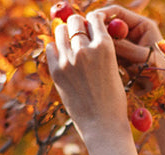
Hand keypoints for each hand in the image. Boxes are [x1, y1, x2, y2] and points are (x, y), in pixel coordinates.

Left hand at [46, 11, 129, 141]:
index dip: (93, 20)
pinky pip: (50, 48)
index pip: (95, 18)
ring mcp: (69, 60)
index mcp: (105, 47)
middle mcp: (85, 50)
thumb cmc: (113, 102)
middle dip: (77, 25)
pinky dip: (56, 48)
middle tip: (79, 34)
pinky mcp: (57, 72)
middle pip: (75, 21)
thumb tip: (85, 33)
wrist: (103, 127)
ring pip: (60, 31)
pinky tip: (63, 57)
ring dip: (65, 34)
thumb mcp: (114, 70)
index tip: (91, 24)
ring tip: (70, 45)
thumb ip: (100, 51)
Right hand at [96, 5, 164, 77]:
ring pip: (107, 42)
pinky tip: (100, 68)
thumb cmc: (163, 78)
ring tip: (95, 58)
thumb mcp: (146, 60)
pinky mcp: (122, 61)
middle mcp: (134, 34)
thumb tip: (105, 37)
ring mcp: (127, 48)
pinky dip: (103, 60)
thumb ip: (127, 48)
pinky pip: (108, 56)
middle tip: (85, 39)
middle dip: (98, 32)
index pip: (118, 13)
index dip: (102, 15)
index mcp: (143, 26)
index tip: (89, 22)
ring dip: (100, 48)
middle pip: (109, 26)